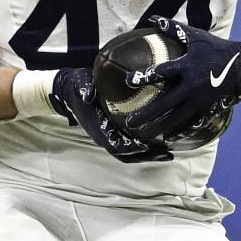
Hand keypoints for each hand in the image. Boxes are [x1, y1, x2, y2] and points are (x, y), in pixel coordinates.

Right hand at [49, 67, 172, 162]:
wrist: (71, 90)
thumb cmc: (78, 87)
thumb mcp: (80, 83)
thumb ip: (84, 88)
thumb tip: (88, 95)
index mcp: (97, 128)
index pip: (115, 146)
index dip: (131, 148)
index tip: (147, 145)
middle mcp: (105, 136)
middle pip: (127, 155)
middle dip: (146, 156)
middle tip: (167, 154)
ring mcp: (110, 135)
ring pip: (131, 153)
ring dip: (149, 155)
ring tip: (169, 153)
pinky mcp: (116, 131)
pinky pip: (131, 143)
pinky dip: (146, 146)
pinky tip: (162, 140)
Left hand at [122, 17, 240, 139]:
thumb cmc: (215, 48)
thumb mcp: (195, 36)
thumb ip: (173, 29)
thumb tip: (153, 19)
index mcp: (187, 66)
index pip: (160, 72)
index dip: (143, 76)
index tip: (127, 81)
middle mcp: (192, 85)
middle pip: (165, 103)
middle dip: (146, 114)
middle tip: (129, 123)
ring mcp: (201, 100)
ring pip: (176, 118)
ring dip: (159, 127)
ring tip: (143, 134)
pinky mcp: (209, 109)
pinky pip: (193, 123)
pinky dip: (180, 131)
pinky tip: (168, 137)